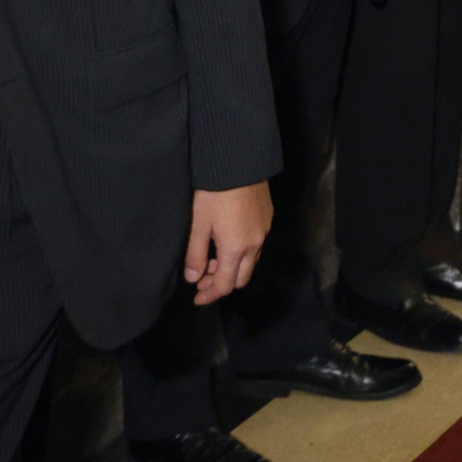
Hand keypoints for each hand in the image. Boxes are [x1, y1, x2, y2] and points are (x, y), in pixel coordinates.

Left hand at [184, 183, 271, 304]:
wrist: (239, 162)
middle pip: (241, 278)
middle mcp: (255, 244)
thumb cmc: (214, 194)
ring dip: (232, 268)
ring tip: (211, 260)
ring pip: (251, 262)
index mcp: (236, 249)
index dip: (210, 295)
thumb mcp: (198, 224)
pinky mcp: (267, 218)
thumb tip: (193, 279)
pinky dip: (241, 253)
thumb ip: (195, 255)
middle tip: (202, 280)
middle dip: (221, 284)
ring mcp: (264, 231)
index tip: (196, 298)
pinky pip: (256, 246)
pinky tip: (228, 241)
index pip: (225, 285)